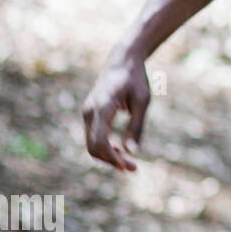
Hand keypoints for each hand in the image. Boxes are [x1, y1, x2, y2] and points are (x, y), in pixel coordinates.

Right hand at [81, 49, 150, 171]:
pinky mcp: (90, 115)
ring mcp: (88, 113)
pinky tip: (121, 152)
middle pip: (93, 146)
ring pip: (91, 144)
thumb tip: (132, 152)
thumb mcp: (143, 101)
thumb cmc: (135, 79)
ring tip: (129, 164)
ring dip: (108, 157)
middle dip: (111, 161)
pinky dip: (105, 148)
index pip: (99, 140)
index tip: (127, 166)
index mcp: (103, 106)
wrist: (122, 61)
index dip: (111, 157)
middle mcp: (90, 111)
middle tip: (133, 169)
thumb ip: (136, 126)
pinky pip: (93, 137)